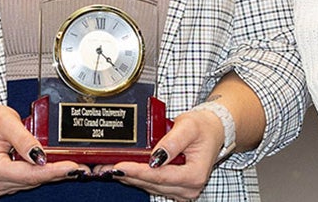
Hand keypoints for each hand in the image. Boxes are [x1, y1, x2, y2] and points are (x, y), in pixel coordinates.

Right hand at [0, 102, 83, 195]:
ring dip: (51, 172)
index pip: (30, 174)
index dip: (54, 171)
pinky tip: (53, 163)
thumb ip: (24, 139)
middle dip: (57, 171)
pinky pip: (29, 179)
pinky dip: (42, 171)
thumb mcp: (7, 121)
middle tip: (79, 165)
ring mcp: (0, 185)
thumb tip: (41, 157)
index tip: (72, 166)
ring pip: (34, 181)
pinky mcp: (6, 184)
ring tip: (68, 161)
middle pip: (34, 180)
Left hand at [101, 107, 223, 201]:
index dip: (137, 171)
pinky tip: (123, 171)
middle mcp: (189, 188)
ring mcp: (182, 190)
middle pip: (152, 184)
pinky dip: (137, 177)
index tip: (119, 165)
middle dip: (128, 175)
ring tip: (108, 169)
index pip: (160, 176)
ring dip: (129, 178)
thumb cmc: (203, 128)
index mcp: (194, 175)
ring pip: (149, 186)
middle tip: (105, 168)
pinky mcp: (175, 188)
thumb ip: (172, 142)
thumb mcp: (188, 126)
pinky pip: (152, 185)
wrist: (213, 131)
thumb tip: (155, 156)